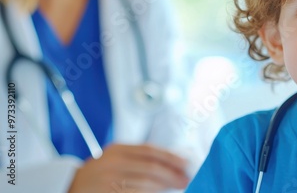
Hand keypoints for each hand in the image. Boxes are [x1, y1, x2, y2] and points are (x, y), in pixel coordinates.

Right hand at [68, 144, 189, 192]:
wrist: (69, 186)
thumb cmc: (100, 174)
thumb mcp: (116, 159)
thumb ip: (140, 158)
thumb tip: (173, 162)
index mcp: (116, 150)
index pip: (149, 151)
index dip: (171, 156)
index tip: (186, 162)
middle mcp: (111, 163)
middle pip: (150, 168)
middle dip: (172, 175)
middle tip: (186, 179)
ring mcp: (108, 181)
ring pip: (144, 184)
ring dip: (164, 187)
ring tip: (178, 187)